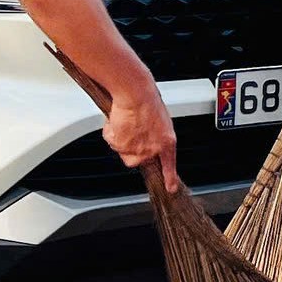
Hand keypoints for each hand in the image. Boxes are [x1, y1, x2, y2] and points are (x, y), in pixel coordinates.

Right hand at [102, 76, 178, 192]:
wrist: (135, 93)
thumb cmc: (148, 100)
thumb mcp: (160, 120)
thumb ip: (156, 136)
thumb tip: (148, 139)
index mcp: (167, 142)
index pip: (169, 165)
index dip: (169, 179)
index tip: (171, 189)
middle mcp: (151, 150)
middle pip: (136, 160)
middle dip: (131, 149)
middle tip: (132, 131)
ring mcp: (135, 149)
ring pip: (122, 150)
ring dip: (120, 138)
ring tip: (125, 121)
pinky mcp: (120, 144)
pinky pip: (111, 141)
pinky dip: (110, 131)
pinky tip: (117, 120)